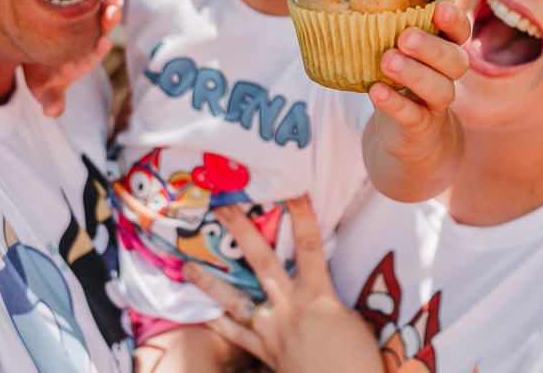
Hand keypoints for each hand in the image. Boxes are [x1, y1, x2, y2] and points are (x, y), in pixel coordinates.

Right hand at [24, 0, 122, 116]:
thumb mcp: (43, 88)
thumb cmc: (41, 73)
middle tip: (112, 12)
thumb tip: (53, 113)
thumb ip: (51, 99)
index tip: (102, 44)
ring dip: (106, 4)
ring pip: (98, 11)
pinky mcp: (76, 5)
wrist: (29, 51)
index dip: (98, 48)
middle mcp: (89, 38)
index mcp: (85, 58)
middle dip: (108, 21)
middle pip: (102, 29)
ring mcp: (85, 21)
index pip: (95, 53)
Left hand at [183, 197, 381, 372]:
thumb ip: (330, 297)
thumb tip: (317, 284)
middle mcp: (288, 307)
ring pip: (236, 300)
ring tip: (186, 266)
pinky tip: (202, 313)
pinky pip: (236, 334)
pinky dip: (219, 323)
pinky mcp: (264, 352)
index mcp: (318, 296)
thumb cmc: (356, 360)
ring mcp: (272, 330)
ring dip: (210, 282)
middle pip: (262, 262)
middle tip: (222, 209)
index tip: (292, 187)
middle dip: (242, 233)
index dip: (302, 215)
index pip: (310, 245)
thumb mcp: (351, 319)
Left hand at [364, 1, 469, 199]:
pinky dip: (396, 104)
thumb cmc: (399, 81)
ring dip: (414, 74)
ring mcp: (436, 104)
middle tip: (405, 37)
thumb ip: (387, 30)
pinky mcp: (421, 128)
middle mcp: (447, 76)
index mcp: (444, 50)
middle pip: (455, 61)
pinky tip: (377, 91)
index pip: (460, 33)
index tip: (439, 8)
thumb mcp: (398, 53)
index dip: (455, 21)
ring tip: (388, 60)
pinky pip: (413, 116)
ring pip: (439, 89)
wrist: (409, 137)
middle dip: (431, 47)